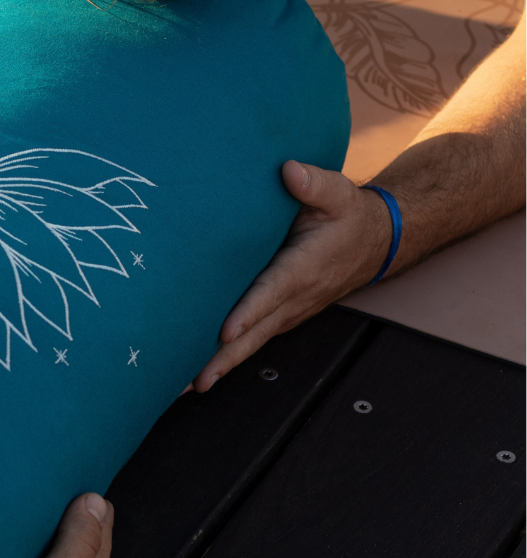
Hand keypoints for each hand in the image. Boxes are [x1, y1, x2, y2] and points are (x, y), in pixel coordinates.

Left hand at [193, 160, 391, 391]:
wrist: (375, 243)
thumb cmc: (348, 214)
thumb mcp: (339, 193)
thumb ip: (314, 183)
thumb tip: (289, 171)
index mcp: (303, 268)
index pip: (271, 293)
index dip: (248, 312)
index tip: (225, 331)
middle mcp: (294, 298)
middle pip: (255, 332)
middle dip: (224, 357)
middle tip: (191, 379)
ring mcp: (287, 311)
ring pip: (251, 342)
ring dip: (220, 364)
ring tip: (183, 385)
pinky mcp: (280, 315)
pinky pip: (252, 339)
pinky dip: (227, 357)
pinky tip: (198, 369)